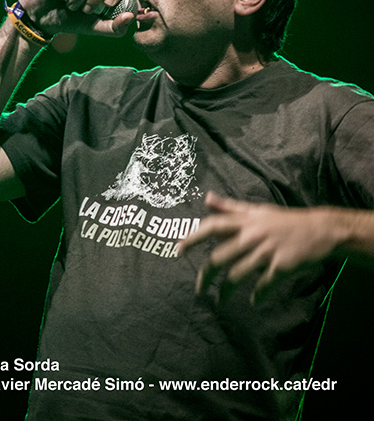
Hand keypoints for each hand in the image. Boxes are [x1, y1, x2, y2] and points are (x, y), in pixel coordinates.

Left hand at [178, 191, 341, 303]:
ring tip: (220, 301)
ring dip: (226, 291)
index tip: (178, 250)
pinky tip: (254, 302)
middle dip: (206, 275)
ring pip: (237, 274)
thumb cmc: (284, 220)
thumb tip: (206, 198)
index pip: (212, 226)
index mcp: (245, 221)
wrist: (321, 229)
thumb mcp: (256, 209)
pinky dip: (258, 296)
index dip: (193, 237)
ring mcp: (266, 251)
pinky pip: (263, 285)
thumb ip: (229, 206)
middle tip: (199, 290)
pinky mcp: (281, 266)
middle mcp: (252, 235)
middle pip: (220, 256)